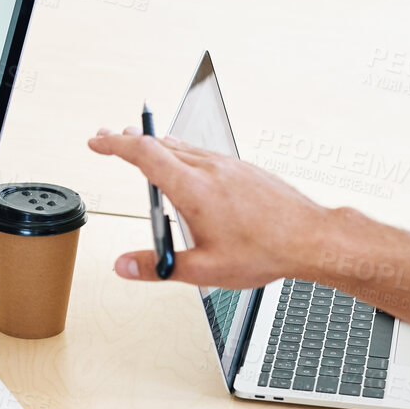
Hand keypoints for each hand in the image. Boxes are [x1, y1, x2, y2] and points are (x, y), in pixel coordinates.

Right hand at [88, 127, 328, 287]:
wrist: (312, 237)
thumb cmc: (267, 250)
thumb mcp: (204, 269)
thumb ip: (159, 267)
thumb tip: (124, 266)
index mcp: (194, 188)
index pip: (144, 154)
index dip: (114, 145)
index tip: (97, 142)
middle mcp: (209, 169)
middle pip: (159, 144)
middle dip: (127, 140)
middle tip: (106, 139)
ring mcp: (228, 165)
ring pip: (181, 146)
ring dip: (154, 143)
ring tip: (138, 143)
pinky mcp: (242, 169)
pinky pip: (201, 151)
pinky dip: (179, 150)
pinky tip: (182, 160)